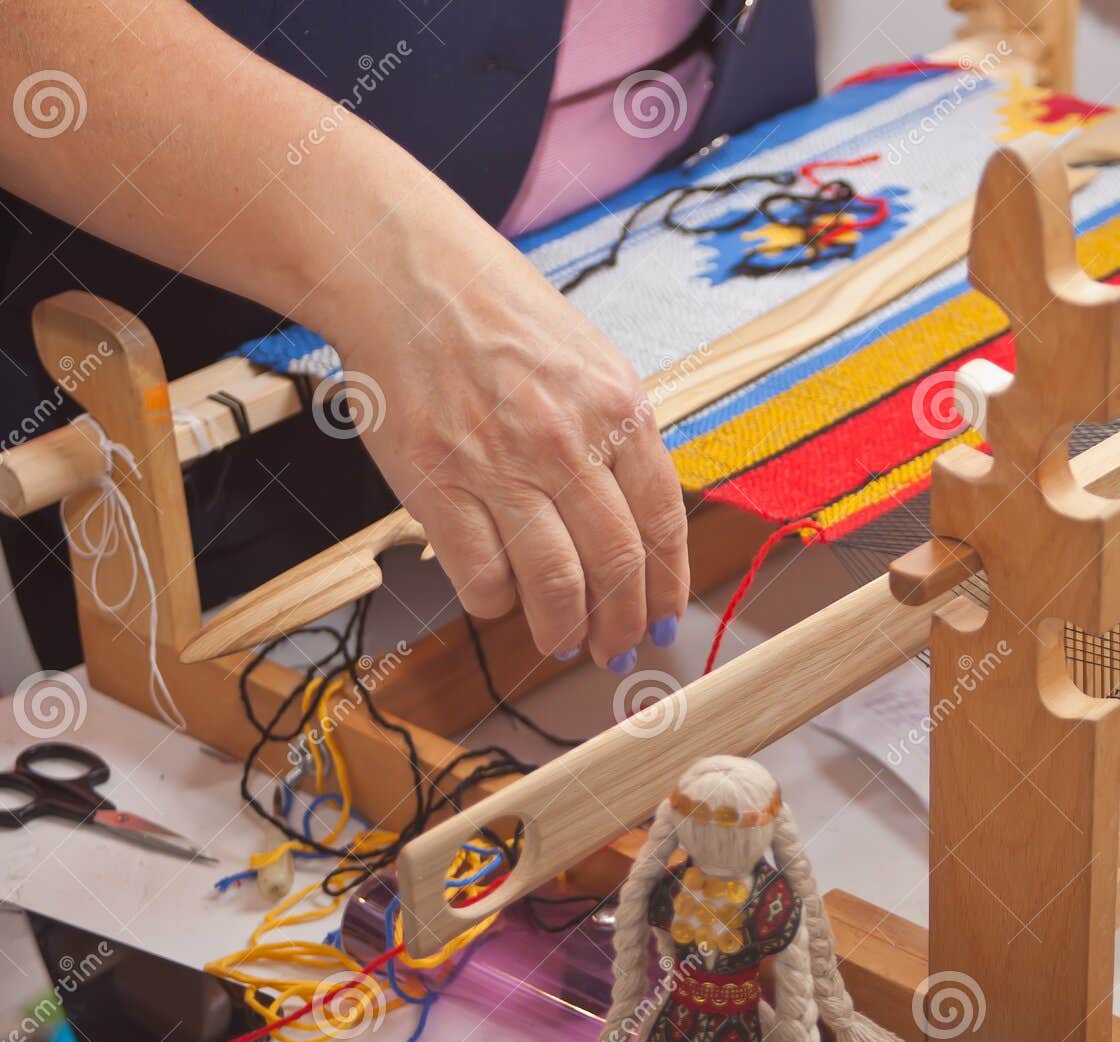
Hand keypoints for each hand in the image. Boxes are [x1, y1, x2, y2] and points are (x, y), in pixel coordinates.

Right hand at [328, 234, 688, 673]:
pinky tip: (500, 598)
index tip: (666, 616)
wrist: (407, 274)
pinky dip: (496, 603)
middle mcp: (566, 439)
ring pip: (553, 584)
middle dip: (622, 622)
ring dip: (562, 630)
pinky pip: (480, 577)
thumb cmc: (499, 314)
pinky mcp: (435, 484)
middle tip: (616, 645)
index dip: (669, 583)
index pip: (662, 521)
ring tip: (561, 641)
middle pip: (616, 563)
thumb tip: (641, 524)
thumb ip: (620, 435)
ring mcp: (499, 465)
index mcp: (618, 407)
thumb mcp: (591, 361)